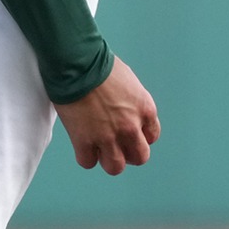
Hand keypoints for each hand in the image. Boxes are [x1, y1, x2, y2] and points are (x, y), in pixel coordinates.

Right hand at [54, 56, 159, 175]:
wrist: (77, 62)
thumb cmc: (99, 63)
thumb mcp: (128, 81)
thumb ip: (131, 101)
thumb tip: (124, 108)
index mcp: (144, 109)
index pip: (151, 136)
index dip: (139, 136)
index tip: (129, 133)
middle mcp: (130, 126)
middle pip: (140, 157)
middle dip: (129, 153)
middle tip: (117, 145)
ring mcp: (108, 136)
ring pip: (116, 166)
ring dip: (108, 159)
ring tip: (99, 149)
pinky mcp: (85, 140)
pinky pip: (88, 162)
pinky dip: (85, 156)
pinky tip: (82, 144)